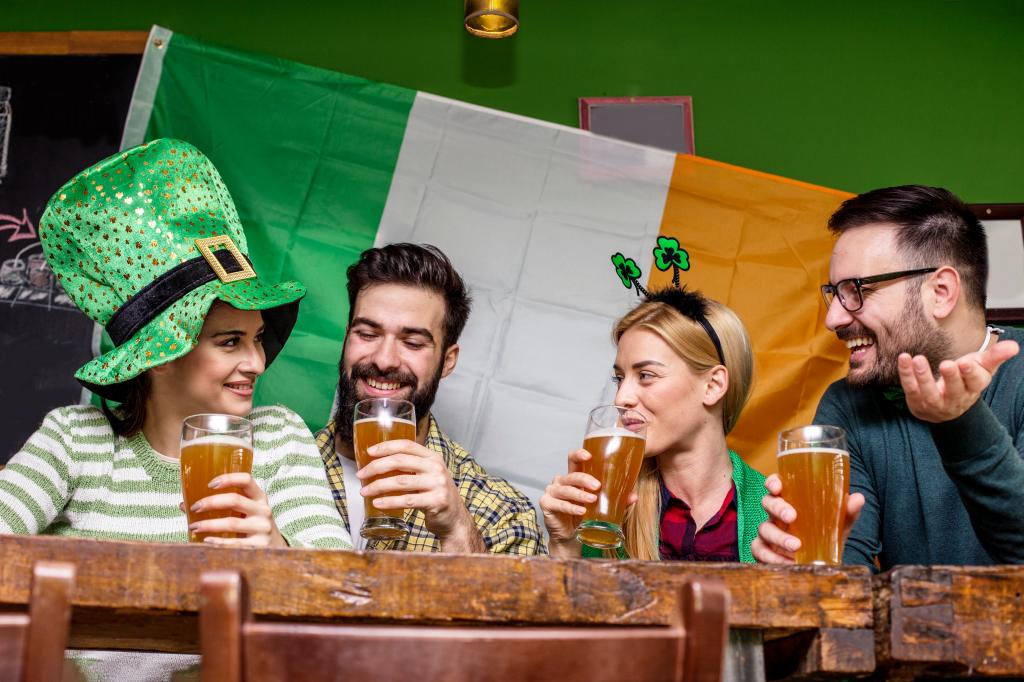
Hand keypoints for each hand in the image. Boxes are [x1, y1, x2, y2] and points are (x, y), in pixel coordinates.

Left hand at [182, 473, 286, 547]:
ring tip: (193, 526)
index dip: (228, 479)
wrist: (274, 548)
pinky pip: (234, 543)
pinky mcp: (259, 545)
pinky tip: (205, 541)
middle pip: (235, 500)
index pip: (246, 480)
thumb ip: (221, 506)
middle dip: (211, 502)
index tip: (210, 484)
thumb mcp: (244, 512)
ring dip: (209, 524)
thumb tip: (183, 504)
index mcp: (259, 497)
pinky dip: (217, 541)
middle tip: (194, 507)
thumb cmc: (251, 525)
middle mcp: (263, 510)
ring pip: (232, 523)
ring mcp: (263, 528)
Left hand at [358, 439, 482, 550]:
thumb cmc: (435, 495)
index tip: (369, 452)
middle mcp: (436, 468)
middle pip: (400, 461)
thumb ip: (410, 468)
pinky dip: (389, 502)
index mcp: (432, 457)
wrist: (454, 518)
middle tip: (361, 474)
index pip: (406, 445)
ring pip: (400, 481)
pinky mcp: (436, 501)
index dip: (386, 447)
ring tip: (365, 491)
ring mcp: (438, 484)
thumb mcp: (427, 475)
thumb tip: (378, 464)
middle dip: (376, 467)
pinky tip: (377, 503)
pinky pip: (407, 500)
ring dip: (378, 486)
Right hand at [539, 449, 637, 557]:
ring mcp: (552, 492)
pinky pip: (559, 504)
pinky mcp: (547, 504)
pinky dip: (571, 507)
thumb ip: (615, 499)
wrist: (570, 536)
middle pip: (571, 475)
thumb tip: (633, 496)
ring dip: (579, 494)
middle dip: (584, 479)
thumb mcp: (599, 505)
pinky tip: (581, 511)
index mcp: (573, 477)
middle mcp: (561, 481)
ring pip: (566, 489)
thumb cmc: (583, 516)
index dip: (579, 454)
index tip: (589, 455)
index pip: (573, 460)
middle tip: (597, 486)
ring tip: (592, 500)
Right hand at [750, 474, 864, 563]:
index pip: (775, 485)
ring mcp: (768, 532)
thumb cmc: (824, 536)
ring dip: (778, 537)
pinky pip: (760, 551)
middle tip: (792, 517)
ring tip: (796, 546)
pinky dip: (772, 557)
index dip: (773, 482)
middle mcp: (776, 514)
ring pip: (764, 529)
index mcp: (789, 500)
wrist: (821, 564)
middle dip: (778, 508)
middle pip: (767, 503)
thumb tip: (858, 498)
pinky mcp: (765, 551)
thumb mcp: (837, 525)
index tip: (778, 486)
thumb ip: (846, 512)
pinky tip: (787, 562)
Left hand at [898, 339, 1018, 422]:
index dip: (971, 373)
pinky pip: (910, 389)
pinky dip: (906, 375)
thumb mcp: (982, 368)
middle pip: (955, 389)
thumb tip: (1014, 346)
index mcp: (974, 387)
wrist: (946, 407)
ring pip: (930, 393)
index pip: (976, 381)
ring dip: (923, 376)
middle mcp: (956, 398)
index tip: (966, 363)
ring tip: (918, 359)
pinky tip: (904, 359)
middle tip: (947, 364)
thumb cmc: (965, 380)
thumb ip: (995, 356)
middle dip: (951, 377)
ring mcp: (936, 403)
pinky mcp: (917, 402)